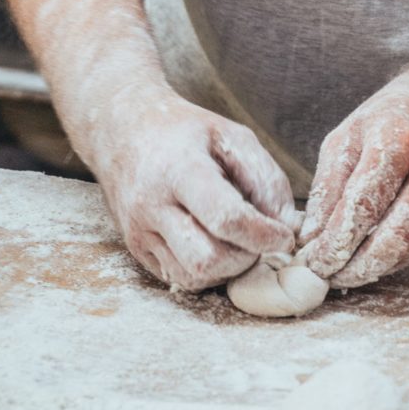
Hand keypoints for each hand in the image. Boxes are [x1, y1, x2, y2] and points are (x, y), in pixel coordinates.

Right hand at [93, 91, 297, 290]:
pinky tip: (212, 245)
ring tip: (235, 242)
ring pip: (193, 277)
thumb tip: (286, 226)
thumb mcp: (233, 136)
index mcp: (179, 170)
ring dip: (226, 269)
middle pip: (208, 259)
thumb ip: (267, 180)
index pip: (226, 219)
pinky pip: (178, 279)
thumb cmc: (185, 133)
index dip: (264, 236)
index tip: (283, 237)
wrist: (122, 131)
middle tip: (257, 239)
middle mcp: (152, 205)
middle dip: (245, 258)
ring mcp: (140, 232)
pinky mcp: (136, 249)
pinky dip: (206, 272)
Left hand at [300, 69, 408, 287]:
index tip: (314, 262)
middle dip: (357, 266)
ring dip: (376, 268)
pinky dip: (397, 257)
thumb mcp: (349, 135)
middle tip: (329, 276)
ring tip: (346, 273)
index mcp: (398, 139)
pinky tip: (374, 259)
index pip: (363, 205)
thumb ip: (328, 186)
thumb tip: (312, 238)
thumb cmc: (392, 118)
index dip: (336, 242)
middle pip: (394, 236)